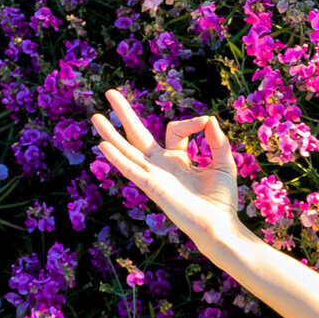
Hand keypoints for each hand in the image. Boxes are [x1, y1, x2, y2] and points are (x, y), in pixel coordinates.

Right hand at [90, 88, 246, 240]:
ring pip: (127, 150)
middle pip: (137, 134)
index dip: (191, 122)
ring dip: (110, 133)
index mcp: (177, 158)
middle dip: (124, 113)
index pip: (174, 129)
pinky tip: (103, 145)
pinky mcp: (151, 186)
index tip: (206, 123)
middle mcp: (161, 165)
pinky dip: (117, 158)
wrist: (218, 225)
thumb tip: (209, 118)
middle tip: (110, 92)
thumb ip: (216, 141)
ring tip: (95, 116)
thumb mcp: (223, 163)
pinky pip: (130, 169)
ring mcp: (153, 175)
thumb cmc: (221, 199)